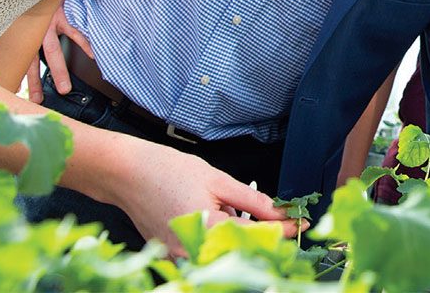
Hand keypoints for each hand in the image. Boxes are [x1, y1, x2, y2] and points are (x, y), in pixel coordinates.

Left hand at [25, 0, 94, 102]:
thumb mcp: (27, 14)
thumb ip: (25, 31)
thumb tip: (19, 47)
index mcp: (25, 34)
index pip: (20, 60)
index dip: (18, 77)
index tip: (17, 95)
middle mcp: (33, 31)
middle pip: (33, 61)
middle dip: (35, 82)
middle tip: (37, 100)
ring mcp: (48, 24)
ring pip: (52, 51)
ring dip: (58, 71)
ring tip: (64, 88)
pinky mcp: (63, 14)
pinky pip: (75, 32)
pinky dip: (85, 44)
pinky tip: (93, 56)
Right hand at [114, 141, 300, 253]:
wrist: (127, 173)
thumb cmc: (167, 171)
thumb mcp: (218, 179)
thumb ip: (253, 201)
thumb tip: (280, 213)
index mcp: (208, 229)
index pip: (258, 236)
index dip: (284, 230)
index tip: (302, 224)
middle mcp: (193, 250)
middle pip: (241, 248)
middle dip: (258, 232)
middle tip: (264, 211)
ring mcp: (180, 257)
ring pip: (223, 251)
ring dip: (233, 234)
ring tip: (220, 205)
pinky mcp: (172, 256)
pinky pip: (204, 251)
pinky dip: (214, 236)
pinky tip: (206, 214)